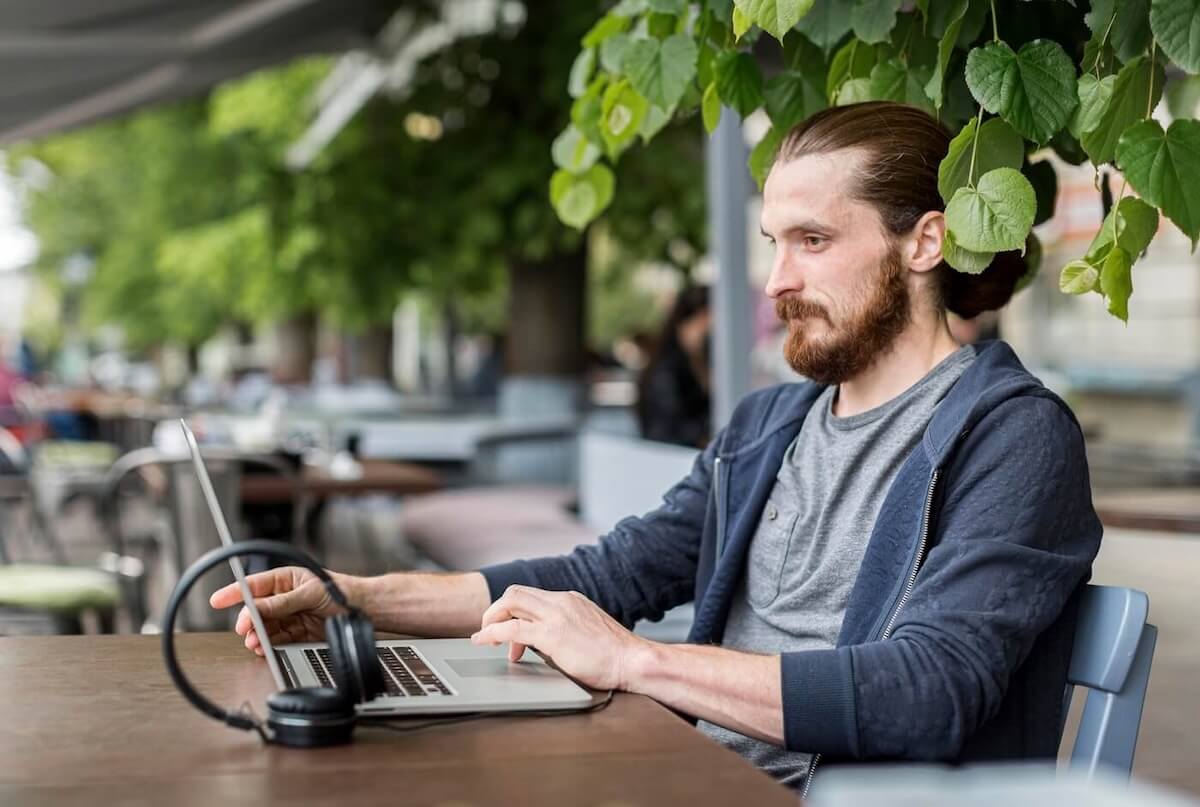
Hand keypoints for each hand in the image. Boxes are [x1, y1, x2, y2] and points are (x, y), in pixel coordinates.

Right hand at [209, 566, 345, 655]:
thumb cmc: (341, 592)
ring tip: (254, 642)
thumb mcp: (309, 593)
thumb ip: (282, 602)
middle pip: (256, 609)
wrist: (363, 610)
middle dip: (248, 620)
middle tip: (245, 629)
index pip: (254, 585)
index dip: (235, 593)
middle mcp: (285, 597)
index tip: (217, 600)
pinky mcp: (296, 632)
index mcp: (286, 579)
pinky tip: (263, 647)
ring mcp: (289, 615)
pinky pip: (276, 638)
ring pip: (264, 626)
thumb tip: (256, 608)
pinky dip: (268, 643)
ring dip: (257, 635)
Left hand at [470, 585, 647, 690]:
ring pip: (510, 602)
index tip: (509, 634)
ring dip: (491, 619)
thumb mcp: (587, 631)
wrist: (633, 661)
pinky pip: (511, 629)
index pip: (531, 595)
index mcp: (570, 599)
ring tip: (484, 637)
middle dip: (495, 610)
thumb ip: (565, 629)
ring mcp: (557, 615)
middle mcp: (561, 601)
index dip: (513, 612)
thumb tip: (543, 644)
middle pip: (515, 592)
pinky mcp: (552, 634)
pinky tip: (483, 642)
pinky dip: (491, 633)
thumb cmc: (615, 655)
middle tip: (489, 630)